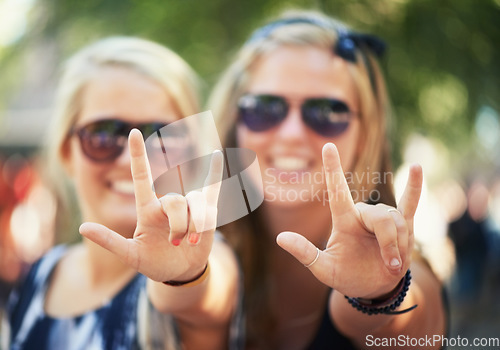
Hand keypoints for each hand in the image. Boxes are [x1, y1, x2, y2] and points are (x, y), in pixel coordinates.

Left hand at [80, 129, 223, 281]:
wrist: (180, 271)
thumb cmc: (154, 262)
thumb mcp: (131, 255)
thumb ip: (110, 241)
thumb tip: (83, 228)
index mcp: (147, 209)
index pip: (141, 176)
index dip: (137, 155)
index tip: (133, 132)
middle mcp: (167, 204)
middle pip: (176, 201)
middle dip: (179, 225)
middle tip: (175, 244)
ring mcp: (188, 206)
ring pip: (195, 202)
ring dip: (195, 225)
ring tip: (192, 241)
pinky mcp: (206, 210)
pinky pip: (212, 187)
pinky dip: (216, 172)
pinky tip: (217, 156)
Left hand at [277, 143, 422, 298]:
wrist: (373, 288)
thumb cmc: (347, 276)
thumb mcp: (324, 270)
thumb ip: (305, 254)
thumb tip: (279, 238)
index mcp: (344, 221)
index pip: (337, 190)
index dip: (333, 168)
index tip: (328, 146)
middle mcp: (363, 215)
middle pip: (381, 217)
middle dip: (389, 242)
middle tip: (389, 265)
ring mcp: (384, 218)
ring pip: (398, 222)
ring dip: (400, 245)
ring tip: (393, 263)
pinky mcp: (404, 224)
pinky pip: (411, 203)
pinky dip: (415, 186)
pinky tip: (417, 167)